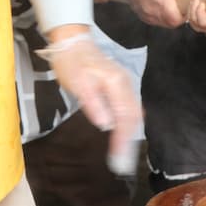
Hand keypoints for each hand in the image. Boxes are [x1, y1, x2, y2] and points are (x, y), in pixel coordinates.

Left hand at [41, 28, 141, 174]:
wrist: (72, 41)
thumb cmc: (71, 62)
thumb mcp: (77, 83)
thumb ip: (93, 103)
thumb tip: (106, 125)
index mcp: (115, 84)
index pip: (124, 117)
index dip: (123, 140)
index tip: (119, 160)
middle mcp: (125, 84)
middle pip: (133, 117)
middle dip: (129, 142)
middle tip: (122, 164)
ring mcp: (124, 84)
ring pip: (133, 113)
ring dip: (129, 134)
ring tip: (123, 154)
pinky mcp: (120, 85)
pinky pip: (129, 107)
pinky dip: (128, 124)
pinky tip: (124, 134)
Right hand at [123, 0, 192, 27]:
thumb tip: (193, 2)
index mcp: (162, 4)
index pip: (178, 20)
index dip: (184, 14)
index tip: (184, 6)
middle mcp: (152, 13)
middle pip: (170, 23)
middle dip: (176, 15)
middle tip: (177, 3)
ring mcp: (146, 16)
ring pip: (163, 22)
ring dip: (168, 15)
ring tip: (167, 1)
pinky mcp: (142, 16)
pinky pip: (155, 19)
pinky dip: (160, 13)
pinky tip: (159, 2)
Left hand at [188, 0, 205, 40]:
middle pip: (202, 23)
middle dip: (200, 12)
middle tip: (201, 3)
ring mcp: (200, 27)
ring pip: (194, 20)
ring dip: (193, 9)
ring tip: (196, 0)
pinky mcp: (194, 24)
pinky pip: (189, 18)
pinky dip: (190, 10)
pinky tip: (192, 3)